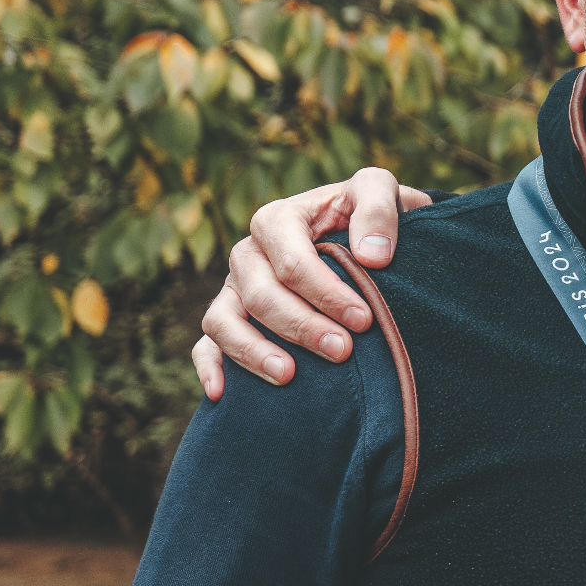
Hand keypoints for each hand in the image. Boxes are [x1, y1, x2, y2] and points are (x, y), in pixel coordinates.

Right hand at [190, 168, 432, 399]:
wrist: (362, 238)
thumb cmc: (367, 216)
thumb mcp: (379, 191)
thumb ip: (379, 209)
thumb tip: (372, 257)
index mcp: (278, 219)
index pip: (291, 260)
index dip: (325, 292)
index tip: (363, 319)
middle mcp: (249, 254)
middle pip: (260, 295)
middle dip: (301, 326)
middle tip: (343, 350)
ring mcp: (234, 288)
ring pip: (223, 320)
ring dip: (252, 351)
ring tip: (288, 376)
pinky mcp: (230, 317)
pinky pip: (206, 343)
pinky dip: (210, 366)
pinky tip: (221, 394)